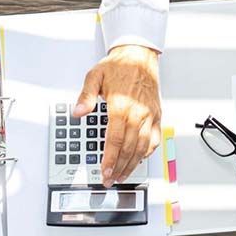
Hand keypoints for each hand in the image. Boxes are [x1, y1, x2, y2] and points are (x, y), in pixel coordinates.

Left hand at [74, 44, 161, 186]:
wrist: (140, 55)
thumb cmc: (119, 66)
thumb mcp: (95, 76)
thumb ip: (86, 96)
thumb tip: (78, 112)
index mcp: (121, 106)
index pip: (115, 140)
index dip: (110, 159)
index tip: (104, 172)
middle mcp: (138, 113)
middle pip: (129, 148)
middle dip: (119, 167)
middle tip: (111, 180)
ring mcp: (150, 115)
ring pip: (143, 147)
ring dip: (133, 164)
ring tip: (123, 175)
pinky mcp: (157, 114)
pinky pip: (155, 138)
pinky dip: (148, 152)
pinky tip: (139, 159)